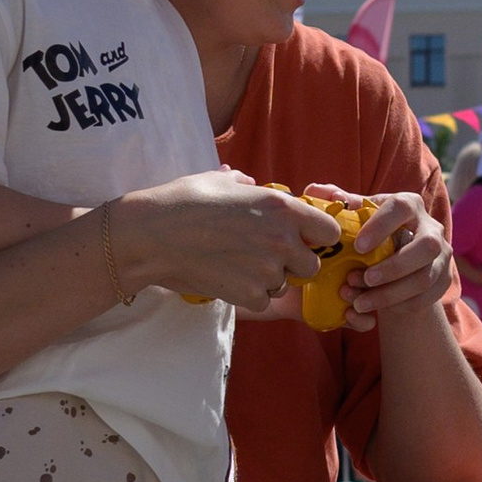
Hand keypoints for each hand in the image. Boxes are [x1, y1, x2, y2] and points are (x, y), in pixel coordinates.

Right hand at [112, 169, 336, 315]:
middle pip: (311, 265)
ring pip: (285, 285)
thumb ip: (244, 184)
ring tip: (237, 265)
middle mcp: (282, 239)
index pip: (328, 230)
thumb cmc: (183, 201)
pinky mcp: (249, 294)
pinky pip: (263, 301)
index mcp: (282, 208)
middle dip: (293, 263)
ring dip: (268, 280)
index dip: (315, 236)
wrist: (152, 235)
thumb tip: (249, 184)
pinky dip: (249, 295)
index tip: (299, 238)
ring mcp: (267, 270)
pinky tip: (228, 279)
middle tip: (265, 256)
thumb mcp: (219, 180)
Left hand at [303, 185, 452, 333]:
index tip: (357, 247)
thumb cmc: (373, 232)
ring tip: (360, 302)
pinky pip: (427, 298)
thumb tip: (315, 190)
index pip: (401, 208)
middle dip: (394, 266)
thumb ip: (339, 203)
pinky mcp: (443, 280)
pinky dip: (401, 305)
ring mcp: (442, 256)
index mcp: (410, 205)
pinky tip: (377, 309)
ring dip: (392, 293)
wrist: (398, 258)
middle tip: (363, 279)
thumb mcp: (359, 216)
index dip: (381, 226)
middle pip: (426, 247)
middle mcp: (432, 228)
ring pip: (425, 277)